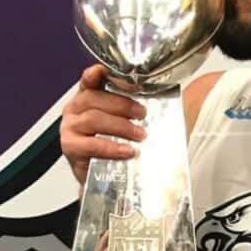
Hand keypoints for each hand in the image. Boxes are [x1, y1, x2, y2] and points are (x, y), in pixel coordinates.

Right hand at [60, 64, 146, 184]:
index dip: (96, 74)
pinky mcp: (71, 147)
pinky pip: (91, 144)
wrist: (106, 180)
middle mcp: (75, 108)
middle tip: (143, 114)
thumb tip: (180, 89)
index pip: (89, 79)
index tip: (103, 71)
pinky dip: (112, 148)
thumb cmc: (118, 145)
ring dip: (121, 126)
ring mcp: (70, 127)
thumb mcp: (130, 121)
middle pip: (94, 98)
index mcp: (88, 96)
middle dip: (122, 104)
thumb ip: (146, 103)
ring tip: (140, 135)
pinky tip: (128, 151)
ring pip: (94, 119)